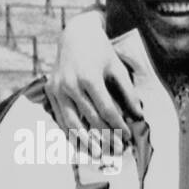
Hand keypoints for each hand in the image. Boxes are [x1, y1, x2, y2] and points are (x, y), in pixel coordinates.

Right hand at [47, 8, 143, 137]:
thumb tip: (139, 115)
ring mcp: (57, 88)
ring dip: (85, 141)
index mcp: (89, 77)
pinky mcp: (50, 91)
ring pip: (71, 123)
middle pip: (90, 119)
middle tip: (117, 150)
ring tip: (98, 154)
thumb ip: (128, 92)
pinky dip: (69, 133)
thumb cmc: (100, 51)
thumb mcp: (117, 67)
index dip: (118, 126)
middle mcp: (71, 84)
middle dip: (105, 137)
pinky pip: (59, 118)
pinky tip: (80, 144)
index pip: (106, 110)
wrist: (75, 34)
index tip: (127, 136)